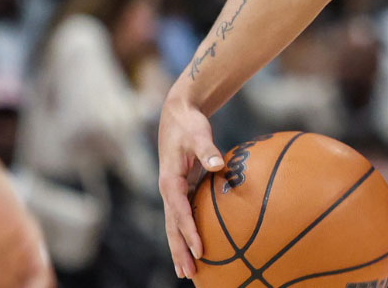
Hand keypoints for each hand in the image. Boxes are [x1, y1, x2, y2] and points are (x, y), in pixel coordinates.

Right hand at [157, 92, 223, 280]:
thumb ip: (208, 151)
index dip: (189, 232)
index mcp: (170, 181)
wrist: (178, 114)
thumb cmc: (190, 124)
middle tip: (188, 274)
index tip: (200, 250)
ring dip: (179, 248)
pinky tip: (194, 247)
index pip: (180, 213)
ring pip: (174, 226)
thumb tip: (219, 165)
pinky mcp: (180, 190)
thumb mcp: (198, 134)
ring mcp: (172, 192)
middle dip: (179, 251)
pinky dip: (185, 234)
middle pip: (172, 227)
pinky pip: (182, 217)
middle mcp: (168, 191)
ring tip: (186, 271)